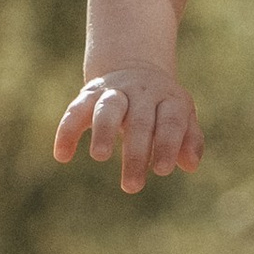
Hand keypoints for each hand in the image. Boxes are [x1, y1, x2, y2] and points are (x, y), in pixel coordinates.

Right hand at [54, 64, 205, 192]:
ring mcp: (114, 90)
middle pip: (140, 120)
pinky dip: (67, 130)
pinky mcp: (89, 94)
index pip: (171, 120)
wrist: (135, 67)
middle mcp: (141, 92)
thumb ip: (189, 140)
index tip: (162, 171)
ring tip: (100, 157)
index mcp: (169, 98)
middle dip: (135, 153)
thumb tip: (190, 165)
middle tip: (131, 186)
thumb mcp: (181, 117)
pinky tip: (62, 155)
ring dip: (103, 132)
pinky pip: (76, 110)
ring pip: (108, 108)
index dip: (167, 144)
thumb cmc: (162, 106)